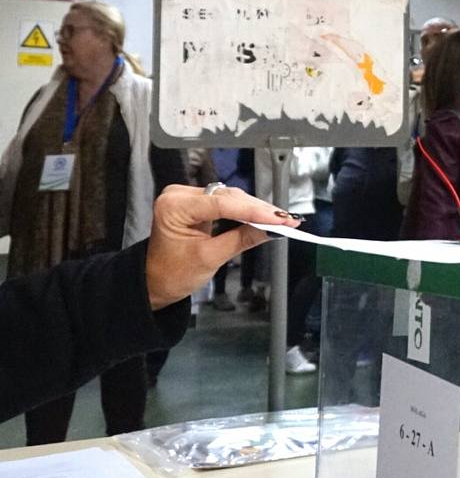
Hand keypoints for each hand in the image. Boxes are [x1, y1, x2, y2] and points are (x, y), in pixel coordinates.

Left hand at [144, 184, 300, 309]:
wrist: (154, 282)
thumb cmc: (173, 274)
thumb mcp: (210, 258)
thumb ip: (241, 239)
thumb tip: (272, 229)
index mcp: (174, 206)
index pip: (222, 204)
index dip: (254, 211)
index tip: (279, 219)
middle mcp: (179, 195)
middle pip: (228, 197)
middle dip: (259, 210)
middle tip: (287, 220)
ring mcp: (188, 196)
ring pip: (231, 198)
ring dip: (256, 209)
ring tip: (281, 219)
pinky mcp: (197, 202)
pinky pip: (226, 203)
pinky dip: (246, 211)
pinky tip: (264, 217)